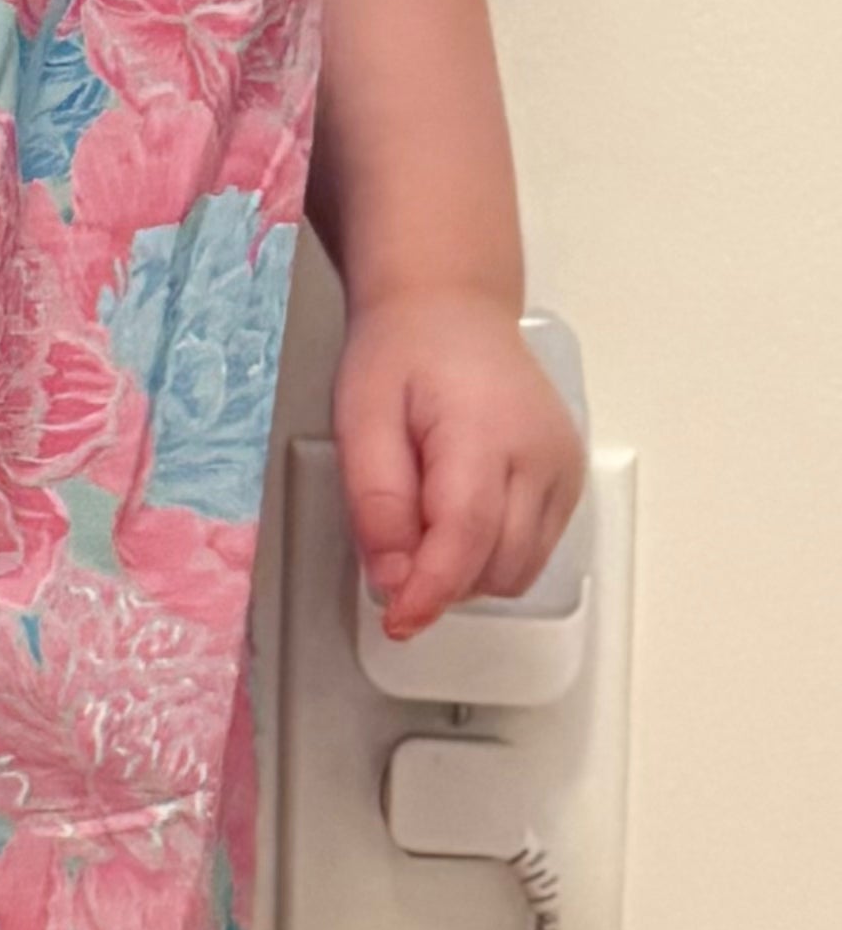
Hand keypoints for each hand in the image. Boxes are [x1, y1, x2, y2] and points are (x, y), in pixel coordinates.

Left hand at [332, 287, 585, 641]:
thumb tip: (391, 576)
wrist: (450, 309)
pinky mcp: (569, 481)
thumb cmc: (404, 353)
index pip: (466, 537)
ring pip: (520, 569)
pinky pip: (534, 550)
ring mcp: (563, 469)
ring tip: (423, 516)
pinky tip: (456, 514)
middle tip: (392, 544)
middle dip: (441, 580)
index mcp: (485, 432)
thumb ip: (375, 500)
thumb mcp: (360, 417)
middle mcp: (540, 454)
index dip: (430, 591)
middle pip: (497, 565)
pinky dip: (491, 554)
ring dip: (467, 572)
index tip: (398, 620)